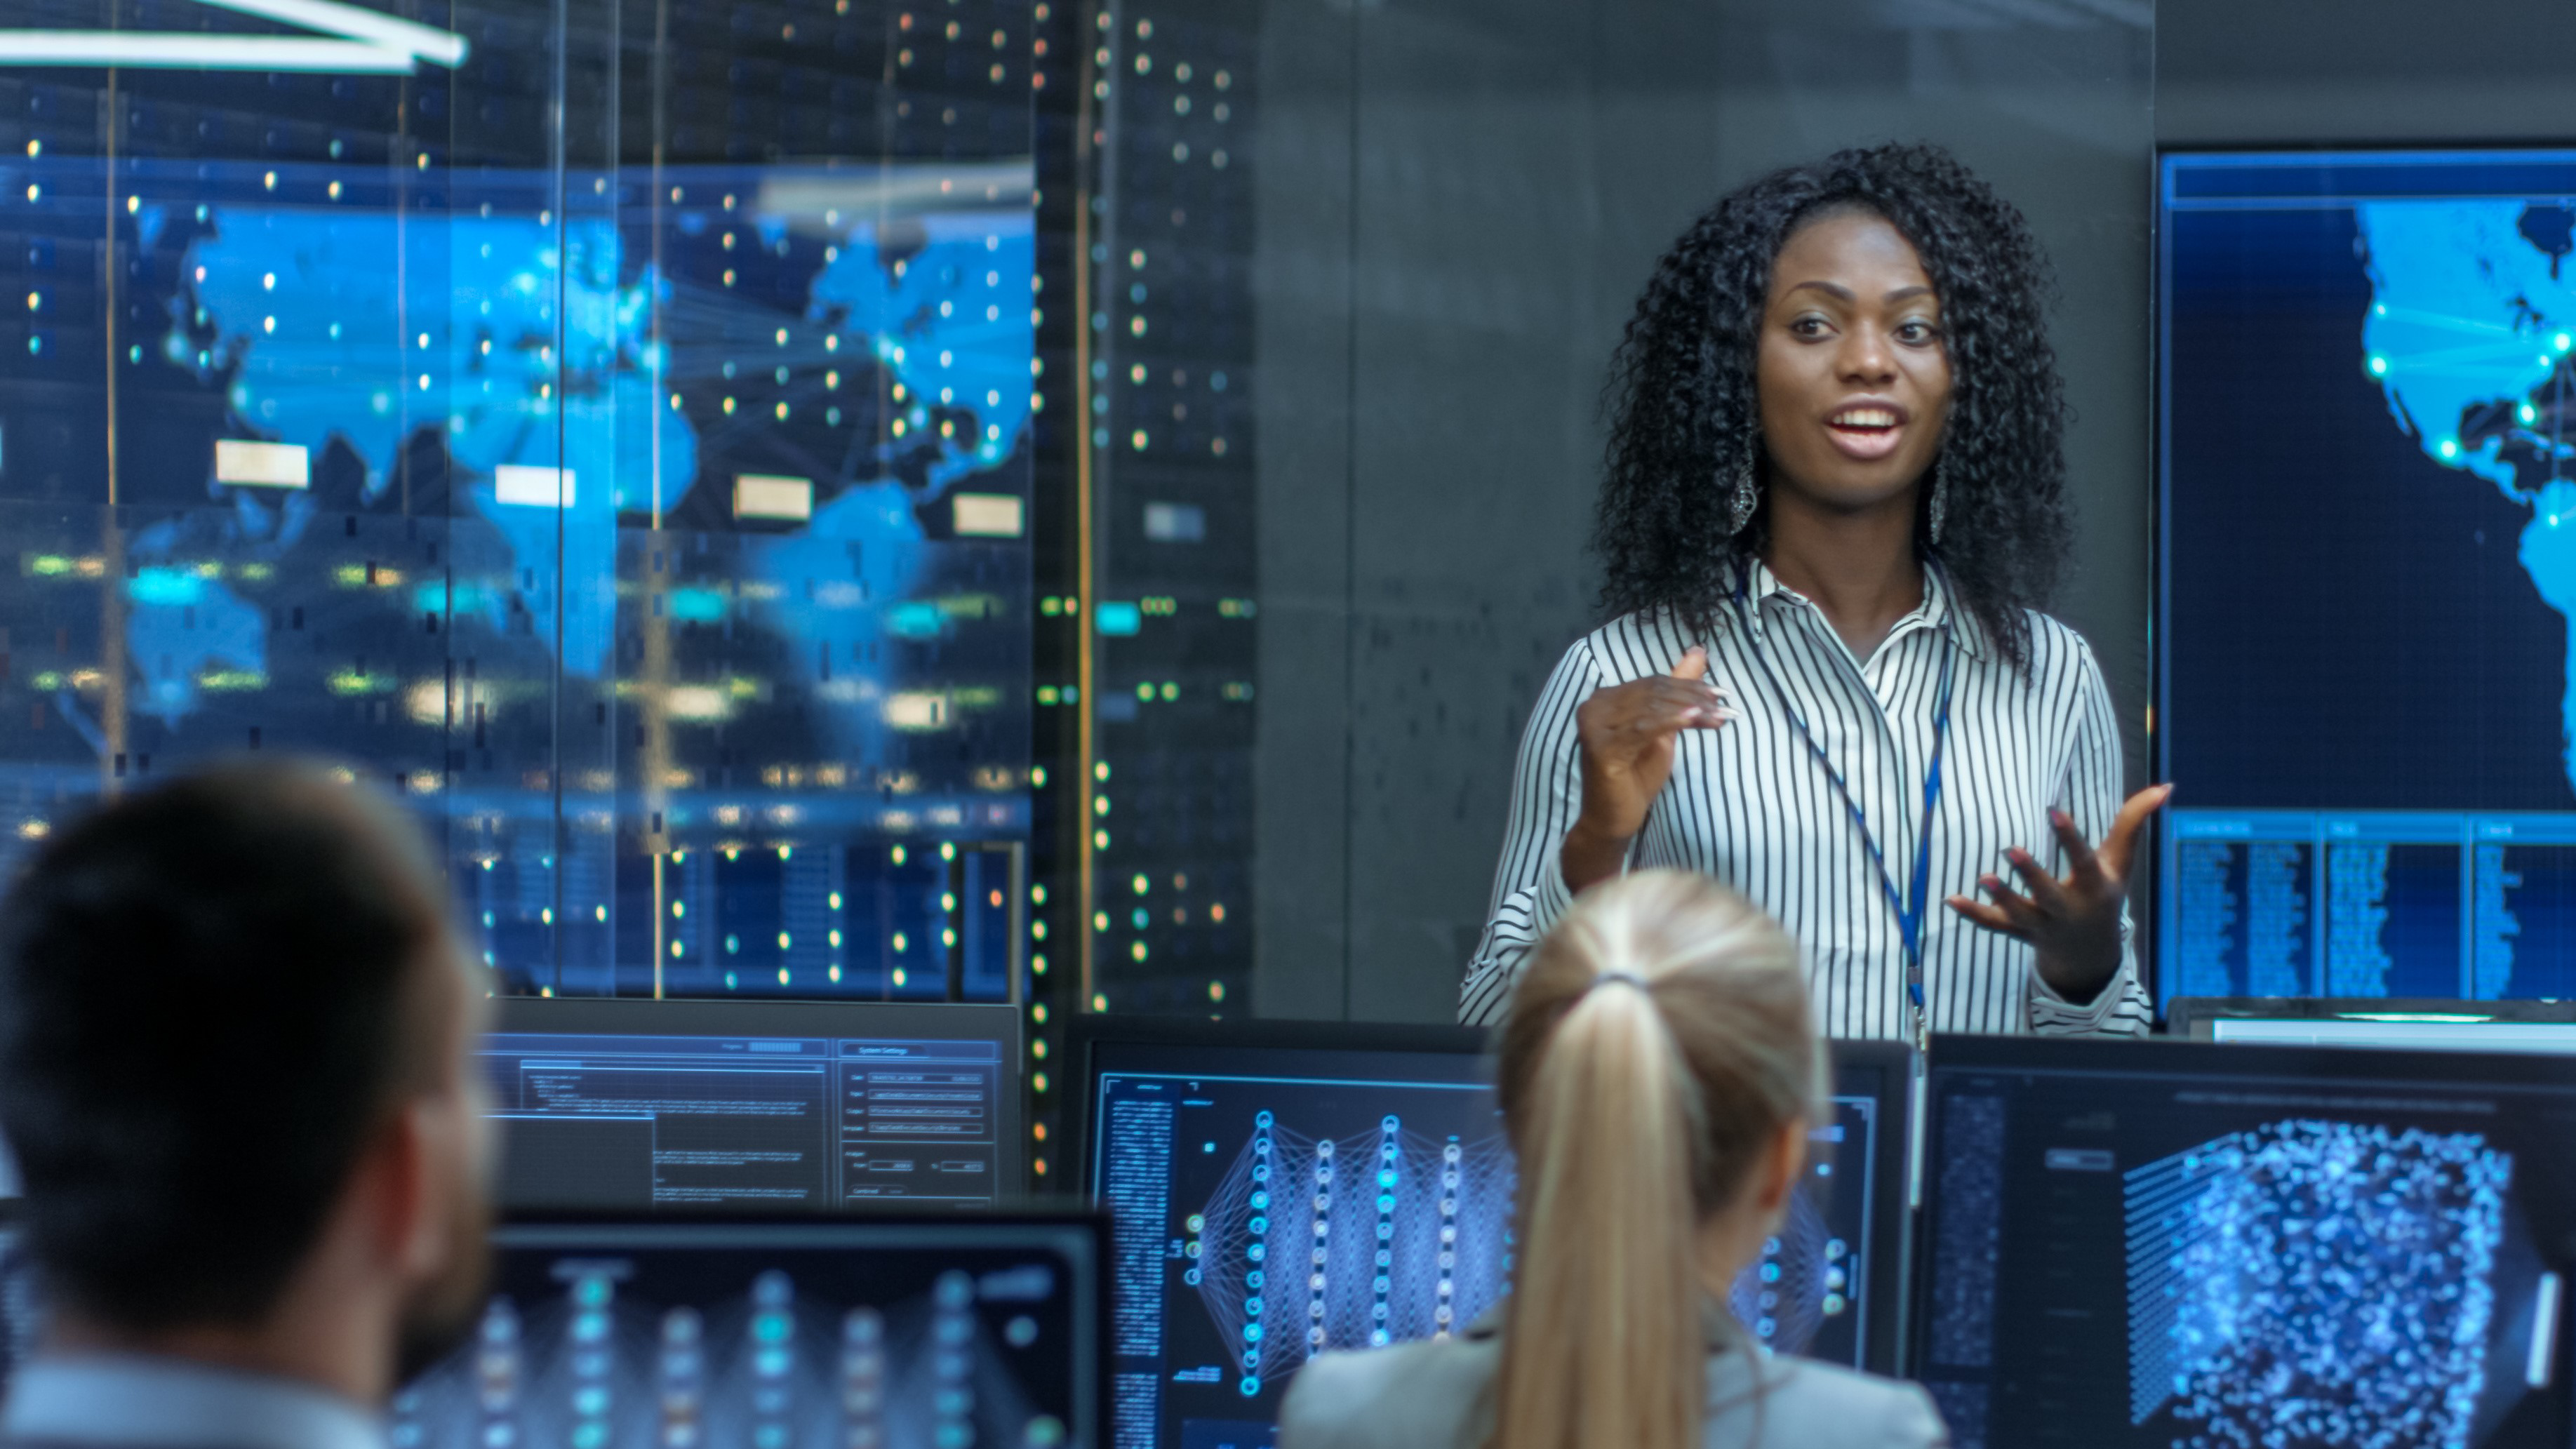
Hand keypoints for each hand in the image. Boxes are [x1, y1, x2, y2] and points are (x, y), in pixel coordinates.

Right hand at [1561, 646, 1736, 892]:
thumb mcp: (1663, 730)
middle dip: (1694, 697)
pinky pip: (1644, 728)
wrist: (1613, 819)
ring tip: (1719, 717)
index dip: (1689, 685)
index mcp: (1604, 699)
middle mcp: (1593, 706)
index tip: (1722, 693)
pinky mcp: (1601, 747)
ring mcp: (1593, 726)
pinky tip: (1697, 721)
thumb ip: (1677, 693)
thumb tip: (1699, 652)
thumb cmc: (1636, 777)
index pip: (1653, 683)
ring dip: (1690, 710)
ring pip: (1652, 707)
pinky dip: (1673, 721)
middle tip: (1725, 706)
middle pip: (1653, 692)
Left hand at [1945, 783, 2173, 1003]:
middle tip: (2010, 849)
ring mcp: (2041, 925)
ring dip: (2000, 899)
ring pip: (2019, 915)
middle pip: (2047, 894)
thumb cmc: (2103, 893)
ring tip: (1983, 877)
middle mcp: (2067, 910)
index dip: (2070, 838)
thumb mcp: (2120, 862)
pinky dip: (1973, 915)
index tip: (2053, 810)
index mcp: (2093, 889)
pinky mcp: (2018, 933)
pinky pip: (1994, 926)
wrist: (2089, 953)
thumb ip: (2133, 823)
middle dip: (2030, 875)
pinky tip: (1950, 899)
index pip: (2083, 862)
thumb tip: (2165, 786)